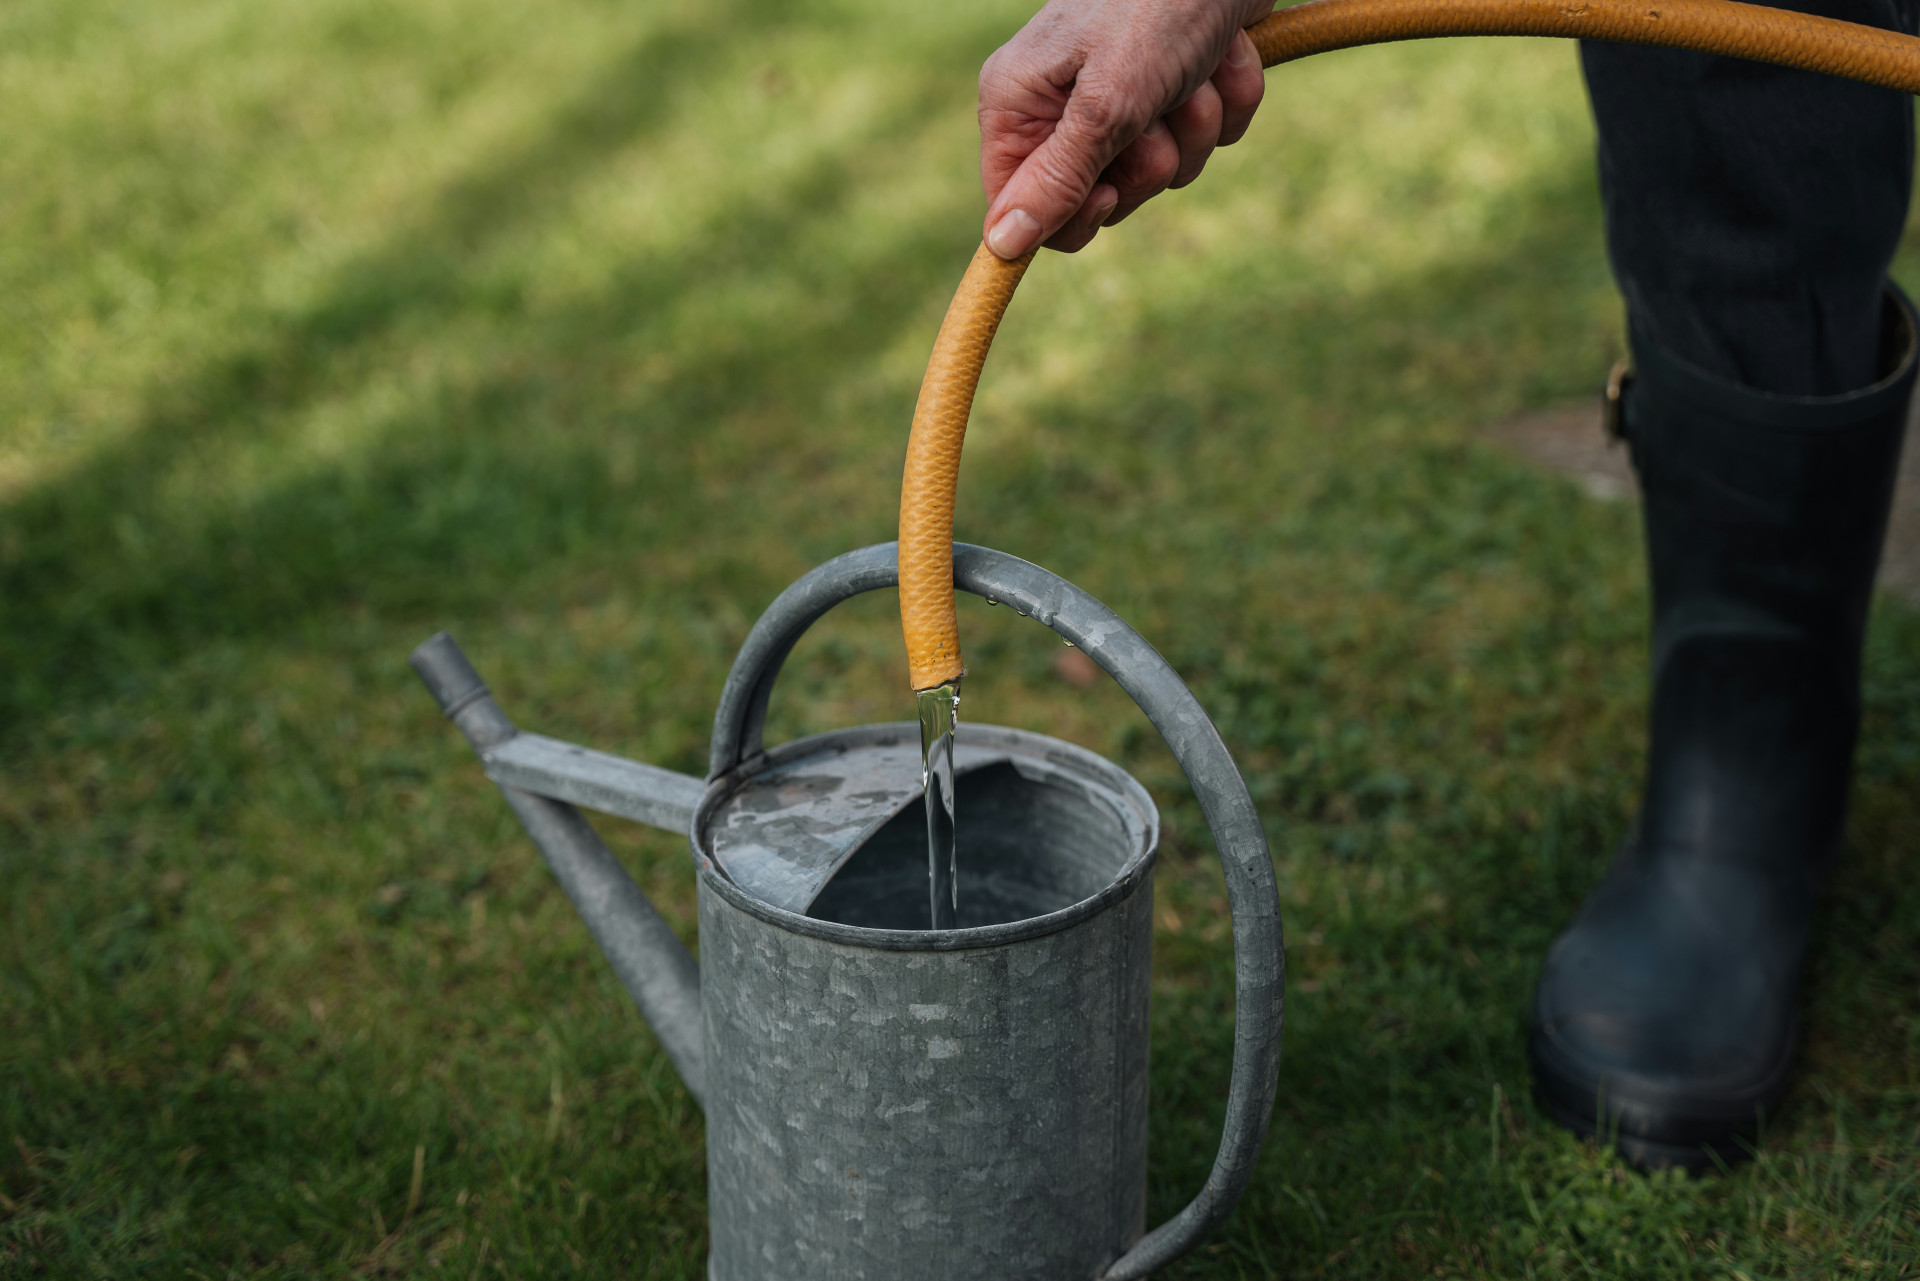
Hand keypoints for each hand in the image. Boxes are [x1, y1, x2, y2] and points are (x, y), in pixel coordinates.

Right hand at [978, 0, 1272, 258]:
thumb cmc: (1158, 3)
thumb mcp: (1106, 102)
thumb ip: (1057, 179)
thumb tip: (1000, 246)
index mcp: (1020, 102)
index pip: (1025, 210)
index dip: (1075, 215)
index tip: (1109, 190)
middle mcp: (1063, 102)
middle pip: (1105, 196)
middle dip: (1151, 160)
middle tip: (1158, 107)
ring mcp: (1124, 94)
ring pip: (1168, 168)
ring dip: (1198, 123)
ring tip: (1197, 65)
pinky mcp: (1179, 82)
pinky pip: (1211, 134)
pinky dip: (1229, 97)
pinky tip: (1223, 52)